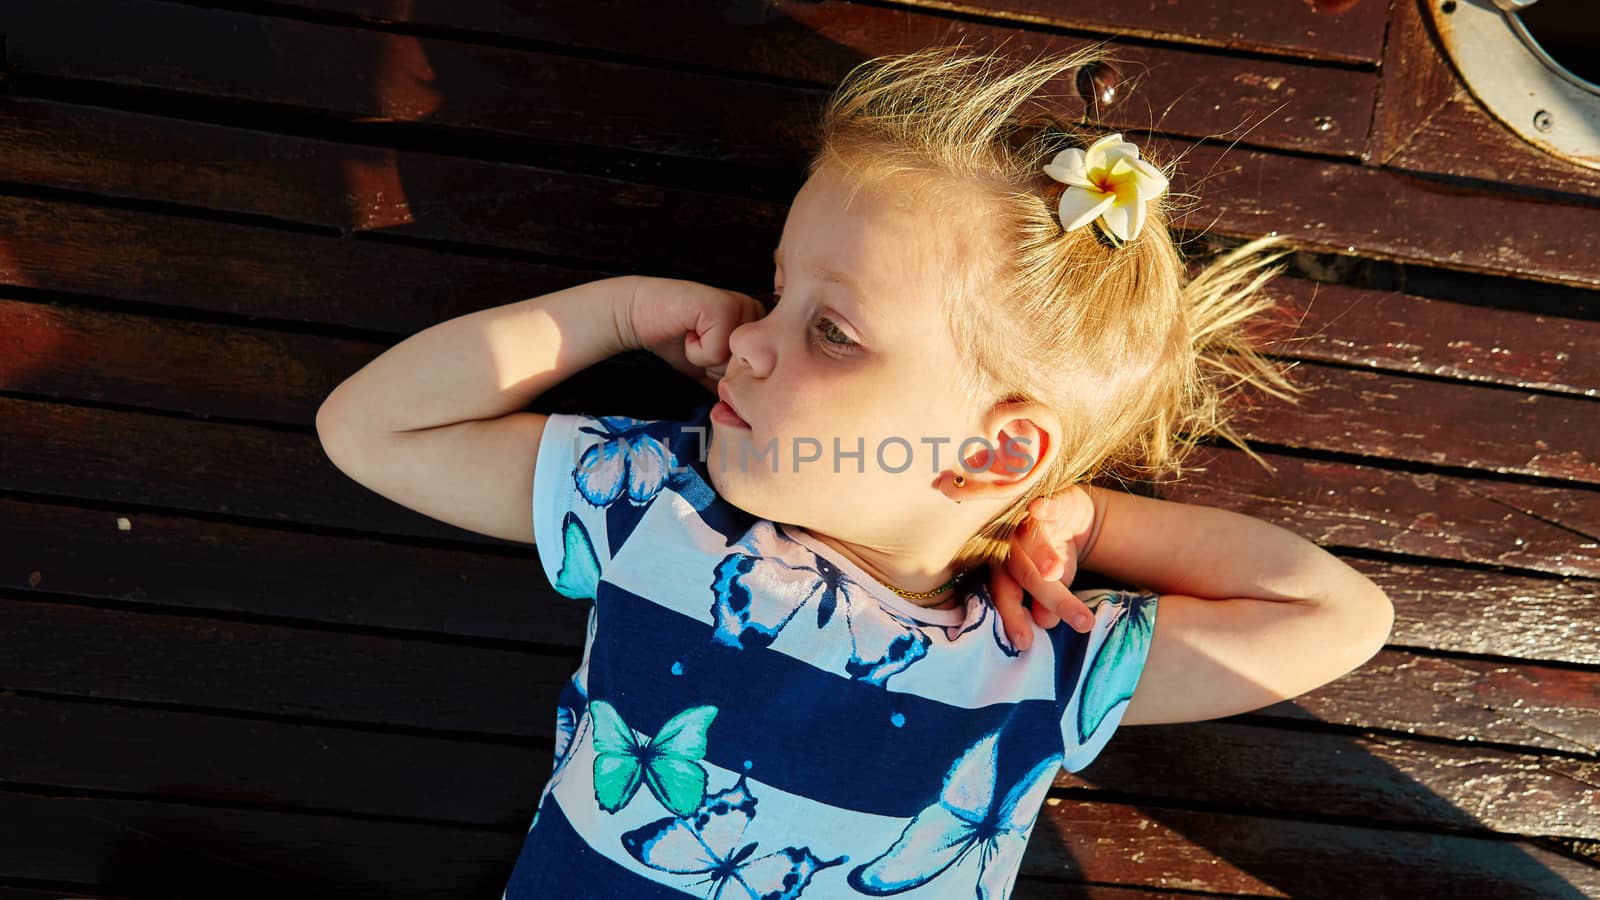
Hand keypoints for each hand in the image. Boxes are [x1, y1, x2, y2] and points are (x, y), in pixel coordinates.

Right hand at [623, 276, 766, 393]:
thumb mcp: (711, 369)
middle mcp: (756, 313)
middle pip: (745, 372)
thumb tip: (749, 418)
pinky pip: (716, 353)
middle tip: (698, 344)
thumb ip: (733, 385)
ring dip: (704, 359)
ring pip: (731, 364)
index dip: (722, 375)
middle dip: (714, 368)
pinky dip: (695, 350)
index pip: (753, 377)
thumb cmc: (676, 342)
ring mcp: (742, 307)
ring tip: (693, 337)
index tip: (706, 352)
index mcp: (757, 328)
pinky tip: (688, 331)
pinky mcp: (723, 307)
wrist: (641, 316)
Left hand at [987, 485, 1102, 649]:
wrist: (1067, 518)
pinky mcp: (1046, 500)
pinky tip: (1039, 509)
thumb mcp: (1051, 587)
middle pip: (1022, 573)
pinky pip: (1043, 503)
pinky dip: (1042, 506)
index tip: (1024, 643)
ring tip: (1056, 572)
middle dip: (1045, 596)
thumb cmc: (1049, 560)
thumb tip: (1044, 623)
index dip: (1012, 618)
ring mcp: (1025, 521)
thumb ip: (1044, 605)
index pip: (1004, 596)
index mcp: (1003, 571)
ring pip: (1031, 540)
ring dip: (1041, 554)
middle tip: (1070, 618)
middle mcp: (1008, 546)